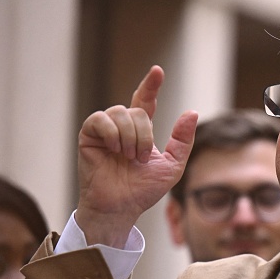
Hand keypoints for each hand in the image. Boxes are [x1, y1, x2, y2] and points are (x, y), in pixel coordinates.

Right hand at [75, 66, 197, 247]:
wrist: (121, 207)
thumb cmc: (144, 190)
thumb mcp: (172, 166)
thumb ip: (183, 140)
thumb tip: (191, 112)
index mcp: (140, 130)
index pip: (145, 100)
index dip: (150, 85)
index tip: (158, 71)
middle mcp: (122, 127)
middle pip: (136, 109)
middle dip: (145, 134)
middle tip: (140, 158)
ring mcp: (104, 130)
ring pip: (120, 112)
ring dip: (131, 136)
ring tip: (128, 157)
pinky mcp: (88, 136)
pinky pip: (100, 119)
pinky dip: (112, 133)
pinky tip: (115, 150)